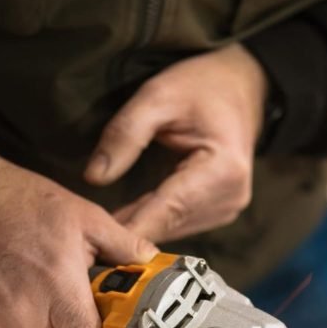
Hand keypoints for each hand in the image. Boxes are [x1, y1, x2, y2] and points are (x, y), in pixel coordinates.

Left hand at [84, 44, 268, 241]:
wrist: (241, 86)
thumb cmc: (201, 86)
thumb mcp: (157, 96)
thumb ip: (125, 134)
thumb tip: (94, 178)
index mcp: (222, 170)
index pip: (166, 210)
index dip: (129, 227)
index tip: (94, 241)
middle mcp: (230, 197)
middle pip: (168, 225)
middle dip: (128, 230)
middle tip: (85, 235)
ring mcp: (228, 208)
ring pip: (171, 230)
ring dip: (138, 228)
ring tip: (99, 227)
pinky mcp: (220, 212)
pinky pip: (177, 224)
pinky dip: (151, 221)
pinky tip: (124, 218)